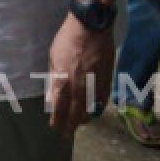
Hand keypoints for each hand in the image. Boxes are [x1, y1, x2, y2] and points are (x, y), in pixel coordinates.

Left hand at [47, 13, 113, 136]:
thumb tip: (52, 97)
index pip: (59, 106)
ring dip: (84, 118)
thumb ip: (53, 79)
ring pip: (91, 108)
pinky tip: (94, 112)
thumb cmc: (67, 39)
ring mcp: (95, 83)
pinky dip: (98, 108)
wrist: (91, 27)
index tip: (55, 127)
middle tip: (67, 133)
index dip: (57, 119)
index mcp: (64, 78)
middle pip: (76, 112)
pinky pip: (103, 99)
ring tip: (79, 123)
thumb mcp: (53, 57)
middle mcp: (80, 85)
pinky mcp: (107, 79)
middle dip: (70, 124)